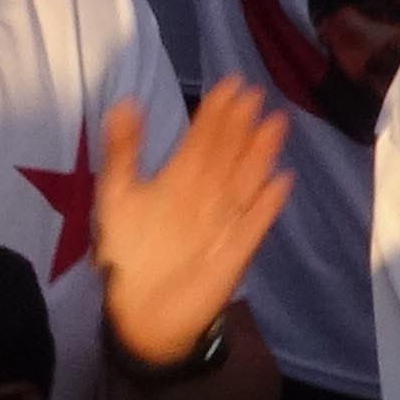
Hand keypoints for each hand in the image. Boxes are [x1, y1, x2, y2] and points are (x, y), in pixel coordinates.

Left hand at [93, 83, 291, 372]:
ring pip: (245, 181)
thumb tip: (125, 102)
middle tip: (254, 94)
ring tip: (275, 124)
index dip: (215, 113)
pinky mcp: (236, 252)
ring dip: (260, 155)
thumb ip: (124, 152)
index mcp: (179, 180)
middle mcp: (206, 196)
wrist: (138, 315)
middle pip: (227, 155)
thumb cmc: (127, 253)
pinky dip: (267, 206)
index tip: (231, 84)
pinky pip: (254, 225)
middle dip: (240, 125)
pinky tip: (282, 182)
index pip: (202, 139)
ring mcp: (224, 222)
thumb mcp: (117, 195)